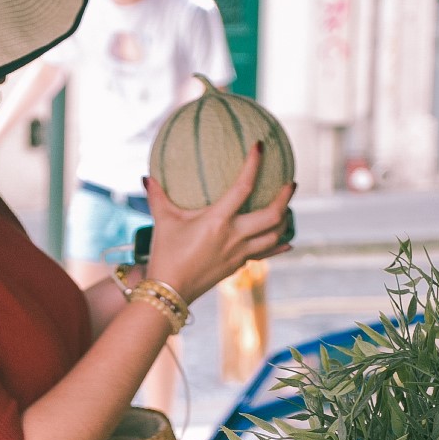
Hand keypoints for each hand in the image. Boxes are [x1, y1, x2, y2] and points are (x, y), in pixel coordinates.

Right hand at [142, 145, 294, 303]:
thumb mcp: (162, 222)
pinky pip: (265, 253)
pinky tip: (287, 242)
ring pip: (274, 235)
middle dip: (285, 197)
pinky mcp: (238, 265)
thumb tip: (147, 176)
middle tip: (291, 183)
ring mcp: (239, 253)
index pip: (243, 187)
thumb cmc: (165, 255)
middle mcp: (234, 236)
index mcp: (218, 221)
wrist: (170, 292)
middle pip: (272, 215)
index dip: (254, 165)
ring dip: (285, 220)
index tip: (259, 148)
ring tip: (287, 207)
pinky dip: (278, 246)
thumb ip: (158, 197)